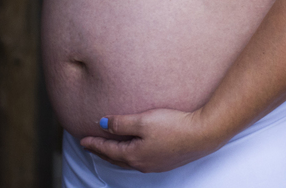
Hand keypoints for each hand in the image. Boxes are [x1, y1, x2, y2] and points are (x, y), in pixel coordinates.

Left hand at [79, 108, 225, 172]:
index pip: (108, 150)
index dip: (94, 143)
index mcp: (134, 155)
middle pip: (116, 158)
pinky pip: (141, 159)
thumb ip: (121, 123)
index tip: (83, 139)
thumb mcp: (143, 121)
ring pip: (129, 160)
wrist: (203, 134)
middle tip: (91, 145)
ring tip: (110, 148)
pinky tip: (136, 149)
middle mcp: (143, 163)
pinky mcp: (166, 160)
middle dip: (102, 151)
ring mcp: (155, 164)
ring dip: (116, 154)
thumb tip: (103, 124)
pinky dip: (131, 154)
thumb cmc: (174, 126)